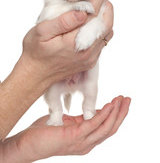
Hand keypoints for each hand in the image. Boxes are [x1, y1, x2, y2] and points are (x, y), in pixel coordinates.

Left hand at [2, 96, 130, 161]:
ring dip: (116, 113)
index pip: (106, 128)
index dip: (115, 115)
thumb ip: (80, 119)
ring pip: (106, 128)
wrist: (28, 144)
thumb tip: (91, 111)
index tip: (120, 102)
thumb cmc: (45, 133)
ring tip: (122, 100)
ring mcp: (81, 142)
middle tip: (127, 99)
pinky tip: (109, 104)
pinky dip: (104, 114)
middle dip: (121, 113)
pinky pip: (93, 124)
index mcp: (86, 140)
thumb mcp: (68, 124)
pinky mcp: (74, 137)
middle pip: (110, 129)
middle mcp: (87, 143)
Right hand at [21, 0, 112, 88]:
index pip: (92, 14)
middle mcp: (86, 51)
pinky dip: (100, 29)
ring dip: (104, 18)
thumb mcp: (42, 32)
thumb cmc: (35, 52)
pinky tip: (91, 23)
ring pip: (106, 34)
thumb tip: (81, 12)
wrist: (36, 74)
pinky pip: (102, 42)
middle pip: (106, 24)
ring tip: (95, 7)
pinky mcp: (90, 62)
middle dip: (106, 6)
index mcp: (74, 42)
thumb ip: (62, 22)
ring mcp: (90, 58)